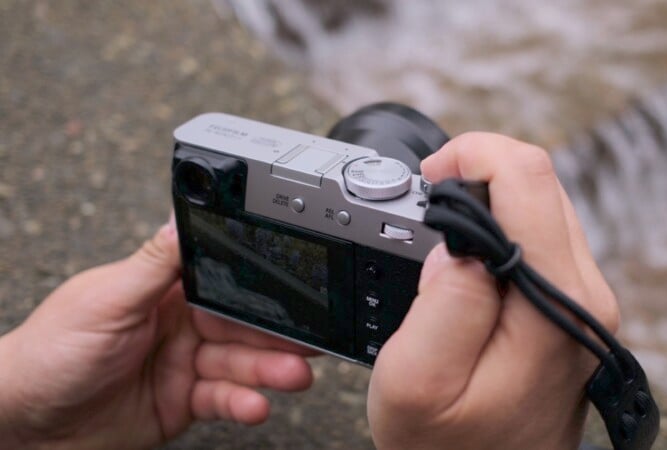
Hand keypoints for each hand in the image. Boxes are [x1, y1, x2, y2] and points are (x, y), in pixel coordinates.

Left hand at [0, 216, 314, 448]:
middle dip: (278, 333)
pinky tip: (256, 405)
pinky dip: (243, 403)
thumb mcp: (107, 299)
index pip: (225, 280)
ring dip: (270, 370)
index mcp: (164, 289)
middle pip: (243, 324)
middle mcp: (181, 323)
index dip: (261, 285)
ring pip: (241, 363)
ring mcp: (185, 364)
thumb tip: (183, 217)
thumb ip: (155, 264)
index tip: (297, 289)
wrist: (28, 425)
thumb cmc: (50, 351)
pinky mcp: (185, 401)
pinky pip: (224, 400)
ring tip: (293, 375)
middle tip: (309, 339)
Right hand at [368, 133, 619, 449]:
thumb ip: (443, 302)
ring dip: (488, 202)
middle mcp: (585, 294)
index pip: (529, 179)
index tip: (430, 179)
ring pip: (542, 206)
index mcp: (554, 304)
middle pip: (541, 183)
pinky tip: (468, 258)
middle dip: (479, 175)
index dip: (473, 156)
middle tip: (430, 206)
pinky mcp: (572, 306)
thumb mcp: (417, 381)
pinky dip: (499, 229)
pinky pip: (539, 238)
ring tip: (443, 234)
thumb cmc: (447, 446)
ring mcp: (584, 300)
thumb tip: (460, 241)